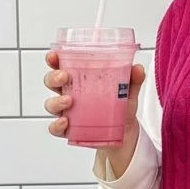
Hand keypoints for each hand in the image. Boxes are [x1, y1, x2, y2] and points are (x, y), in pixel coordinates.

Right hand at [43, 50, 145, 170]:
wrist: (124, 133)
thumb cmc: (120, 108)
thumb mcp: (128, 91)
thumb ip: (133, 80)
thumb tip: (138, 68)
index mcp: (79, 79)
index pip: (61, 65)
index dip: (54, 60)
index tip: (54, 55)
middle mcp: (69, 94)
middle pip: (51, 82)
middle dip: (53, 77)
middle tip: (64, 76)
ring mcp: (67, 112)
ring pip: (51, 104)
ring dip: (56, 101)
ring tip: (69, 101)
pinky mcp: (69, 130)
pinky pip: (56, 128)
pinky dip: (57, 125)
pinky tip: (65, 122)